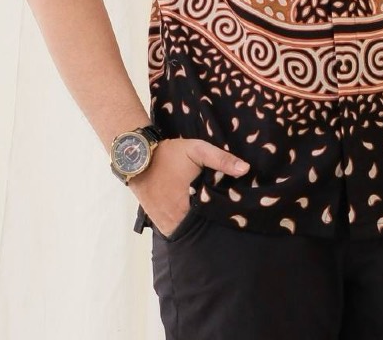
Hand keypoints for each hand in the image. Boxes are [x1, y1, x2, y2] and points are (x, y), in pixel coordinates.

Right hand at [128, 138, 248, 236]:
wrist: (136, 159)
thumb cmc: (169, 154)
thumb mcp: (197, 150)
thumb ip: (221, 159)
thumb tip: (246, 169)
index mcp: (191, 205)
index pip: (216, 218)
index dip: (227, 216)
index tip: (237, 212)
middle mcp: (179, 220)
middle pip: (203, 228)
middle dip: (214, 223)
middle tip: (226, 216)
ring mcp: (167, 224)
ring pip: (190, 232)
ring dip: (200, 227)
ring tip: (212, 219)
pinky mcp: (159, 224)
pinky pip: (178, 231)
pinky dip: (186, 227)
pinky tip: (195, 218)